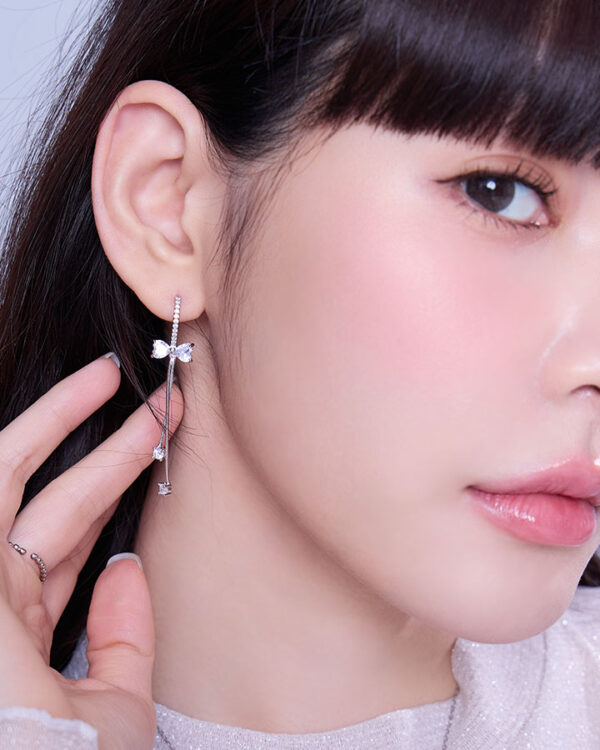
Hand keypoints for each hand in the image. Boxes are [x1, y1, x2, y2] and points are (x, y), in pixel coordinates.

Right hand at [0, 354, 182, 749]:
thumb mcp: (113, 710)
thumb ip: (122, 639)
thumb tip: (127, 570)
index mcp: (23, 624)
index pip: (70, 538)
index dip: (110, 488)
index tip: (149, 446)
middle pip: (50, 496)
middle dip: (102, 443)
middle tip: (147, 398)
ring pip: (12, 470)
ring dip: (60, 417)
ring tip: (109, 374)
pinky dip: (29, 438)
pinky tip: (69, 397)